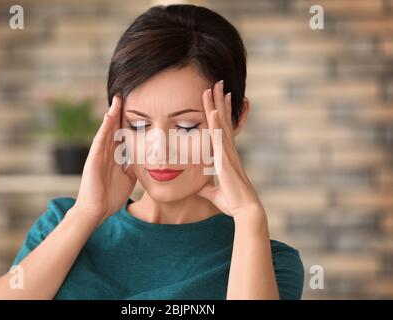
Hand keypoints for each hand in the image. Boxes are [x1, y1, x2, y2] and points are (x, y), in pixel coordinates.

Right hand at [70, 96, 136, 224]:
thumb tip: (143, 162)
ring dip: (112, 114)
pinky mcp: (94, 157)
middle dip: (120, 114)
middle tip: (126, 96)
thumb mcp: (128, 180)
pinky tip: (110, 113)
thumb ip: (133, 169)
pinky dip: (105, 125)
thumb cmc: (110, 198)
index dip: (129, 124)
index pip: (123, 137)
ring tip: (118, 99)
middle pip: (115, 129)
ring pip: (107, 129)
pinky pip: (101, 138)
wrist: (97, 211)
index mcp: (114, 158)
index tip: (138, 110)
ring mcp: (99, 154)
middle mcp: (106, 153)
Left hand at [198, 80, 262, 217]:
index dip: (219, 113)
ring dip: (218, 105)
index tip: (217, 99)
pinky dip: (218, 124)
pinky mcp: (226, 160)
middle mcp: (229, 150)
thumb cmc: (232, 202)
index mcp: (227, 155)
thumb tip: (199, 187)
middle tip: (217, 83)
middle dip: (219, 101)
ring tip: (216, 87)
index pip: (222, 129)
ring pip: (222, 124)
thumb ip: (206, 187)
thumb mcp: (214, 193)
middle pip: (223, 120)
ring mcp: (228, 153)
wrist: (244, 209)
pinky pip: (221, 139)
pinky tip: (215, 111)